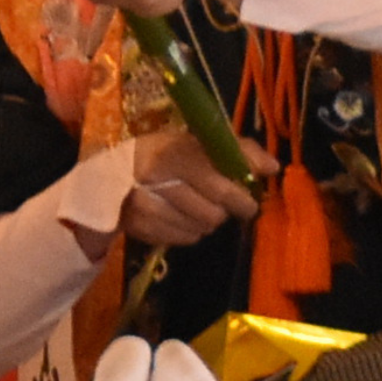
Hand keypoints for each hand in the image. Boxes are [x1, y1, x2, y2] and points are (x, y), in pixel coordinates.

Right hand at [119, 130, 276, 247]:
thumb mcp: (195, 141)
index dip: (240, 196)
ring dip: (208, 221)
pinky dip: (191, 231)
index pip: (218, 183)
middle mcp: (158, 179)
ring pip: (201, 228)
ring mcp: (147, 206)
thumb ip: (236, 149)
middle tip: (233, 207)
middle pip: (212, 212)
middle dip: (228, 211)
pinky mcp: (141, 228)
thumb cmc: (163, 154)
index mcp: (174, 152)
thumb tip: (273, 167)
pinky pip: (185, 238)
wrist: (108, 176)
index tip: (251, 201)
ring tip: (199, 206)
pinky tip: (181, 216)